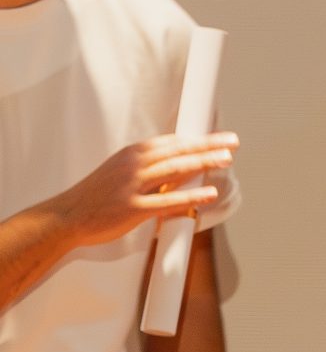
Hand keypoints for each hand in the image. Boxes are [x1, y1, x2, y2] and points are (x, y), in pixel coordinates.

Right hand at [56, 133, 239, 248]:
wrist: (67, 215)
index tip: (219, 136)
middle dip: (208, 145)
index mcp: (132, 154)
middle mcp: (134, 164)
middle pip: (178, 150)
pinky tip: (209, 194)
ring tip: (227, 160)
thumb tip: (177, 166)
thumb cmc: (96, 195)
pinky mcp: (133, 209)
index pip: (172, 141)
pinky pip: (167, 201)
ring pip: (175, 170)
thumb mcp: (120, 171)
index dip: (198, 138)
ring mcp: (133, 186)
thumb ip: (147, 166)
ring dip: (204, 163)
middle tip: (233, 141)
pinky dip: (190, 197)